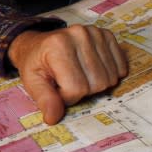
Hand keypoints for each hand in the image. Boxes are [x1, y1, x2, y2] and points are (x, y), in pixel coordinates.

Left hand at [7, 25, 127, 124]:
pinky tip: (92, 69)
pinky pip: (120, 67)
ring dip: (95, 84)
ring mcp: (95, 33)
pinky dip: (109, 74)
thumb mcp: (31, 82)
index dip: (67, 97)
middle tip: (67, 81)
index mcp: (58, 46)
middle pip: (97, 83)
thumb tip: (53, 118)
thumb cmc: (34, 64)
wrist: (37, 44)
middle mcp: (79, 35)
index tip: (57, 90)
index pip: (77, 87)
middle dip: (82, 91)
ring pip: (110, 78)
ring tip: (78, 74)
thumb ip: (44, 99)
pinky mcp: (106, 35)